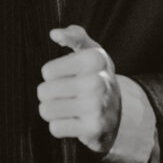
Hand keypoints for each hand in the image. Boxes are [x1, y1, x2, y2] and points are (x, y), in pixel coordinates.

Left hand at [37, 25, 121, 154]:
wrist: (119, 111)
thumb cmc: (96, 76)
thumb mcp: (90, 51)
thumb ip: (73, 36)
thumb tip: (54, 34)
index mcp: (94, 59)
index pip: (47, 72)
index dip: (53, 75)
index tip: (70, 76)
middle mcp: (97, 81)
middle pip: (43, 92)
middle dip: (50, 94)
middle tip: (67, 94)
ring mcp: (96, 106)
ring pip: (46, 110)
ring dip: (53, 111)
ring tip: (69, 107)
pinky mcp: (93, 128)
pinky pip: (55, 128)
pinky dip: (61, 126)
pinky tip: (75, 121)